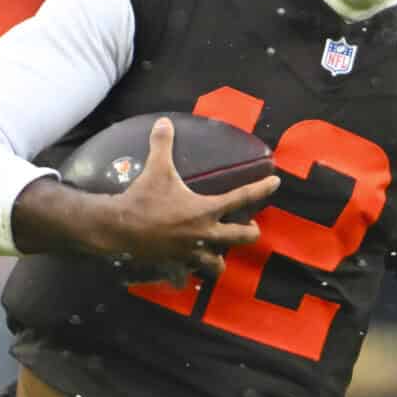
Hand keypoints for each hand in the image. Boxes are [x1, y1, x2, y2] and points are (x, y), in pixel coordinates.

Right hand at [13, 117, 273, 280]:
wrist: (120, 228)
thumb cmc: (143, 197)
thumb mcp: (156, 168)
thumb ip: (162, 145)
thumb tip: (163, 122)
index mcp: (205, 210)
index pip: (242, 198)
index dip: (261, 189)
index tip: (275, 183)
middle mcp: (205, 233)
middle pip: (240, 237)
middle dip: (249, 232)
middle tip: (251, 228)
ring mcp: (191, 252)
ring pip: (217, 263)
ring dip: (221, 259)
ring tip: (220, 254)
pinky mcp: (176, 264)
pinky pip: (188, 275)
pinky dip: (188, 275)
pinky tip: (186, 273)